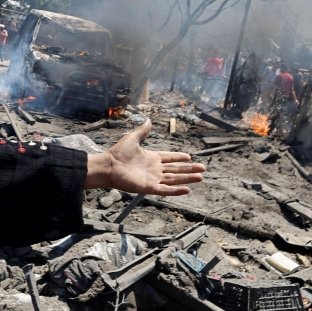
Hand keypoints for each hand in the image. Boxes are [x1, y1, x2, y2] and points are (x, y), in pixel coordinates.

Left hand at [86, 119, 204, 195]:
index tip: (189, 157)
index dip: (179, 158)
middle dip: (189, 169)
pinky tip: (187, 189)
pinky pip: (165, 190)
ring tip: (200, 177)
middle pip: (175, 170)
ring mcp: (153, 179)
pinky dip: (176, 190)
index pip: (169, 158)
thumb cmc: (118, 153)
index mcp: (152, 158)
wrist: (109, 165)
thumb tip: (148, 120)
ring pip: (174, 179)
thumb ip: (143, 131)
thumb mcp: (133, 138)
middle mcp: (154, 169)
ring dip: (187, 178)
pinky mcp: (149, 187)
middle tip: (203, 168)